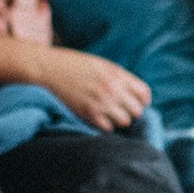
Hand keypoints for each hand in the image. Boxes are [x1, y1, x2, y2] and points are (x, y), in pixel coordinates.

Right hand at [34, 46, 151, 130]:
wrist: (49, 68)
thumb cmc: (75, 64)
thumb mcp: (102, 64)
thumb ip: (119, 77)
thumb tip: (134, 93)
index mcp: (117, 74)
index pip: (144, 93)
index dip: (143, 100)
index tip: (138, 102)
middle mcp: (112, 89)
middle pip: (137, 110)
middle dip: (131, 110)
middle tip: (122, 109)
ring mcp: (100, 102)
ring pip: (124, 121)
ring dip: (119, 119)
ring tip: (110, 114)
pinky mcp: (87, 113)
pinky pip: (107, 128)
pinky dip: (106, 125)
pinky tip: (99, 118)